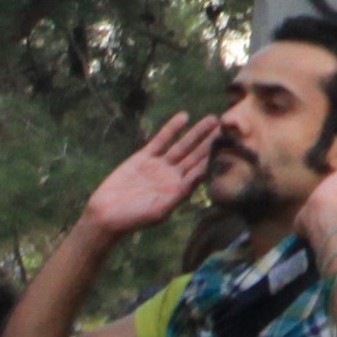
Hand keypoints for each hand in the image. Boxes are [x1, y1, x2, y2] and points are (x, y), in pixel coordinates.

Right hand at [80, 114, 226, 240]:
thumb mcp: (159, 210)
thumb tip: (198, 181)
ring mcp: (158, 166)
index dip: (215, 158)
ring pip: (182, 145)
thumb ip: (178, 194)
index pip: (202, 170)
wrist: (105, 214)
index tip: (231, 146)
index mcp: (179, 190)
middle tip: (228, 126)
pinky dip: (172, 128)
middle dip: (211, 141)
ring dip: (196, 132)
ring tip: (212, 119)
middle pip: (196, 155)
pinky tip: (183, 117)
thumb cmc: (133, 219)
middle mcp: (172, 177)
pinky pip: (161, 140)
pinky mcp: (143, 157)